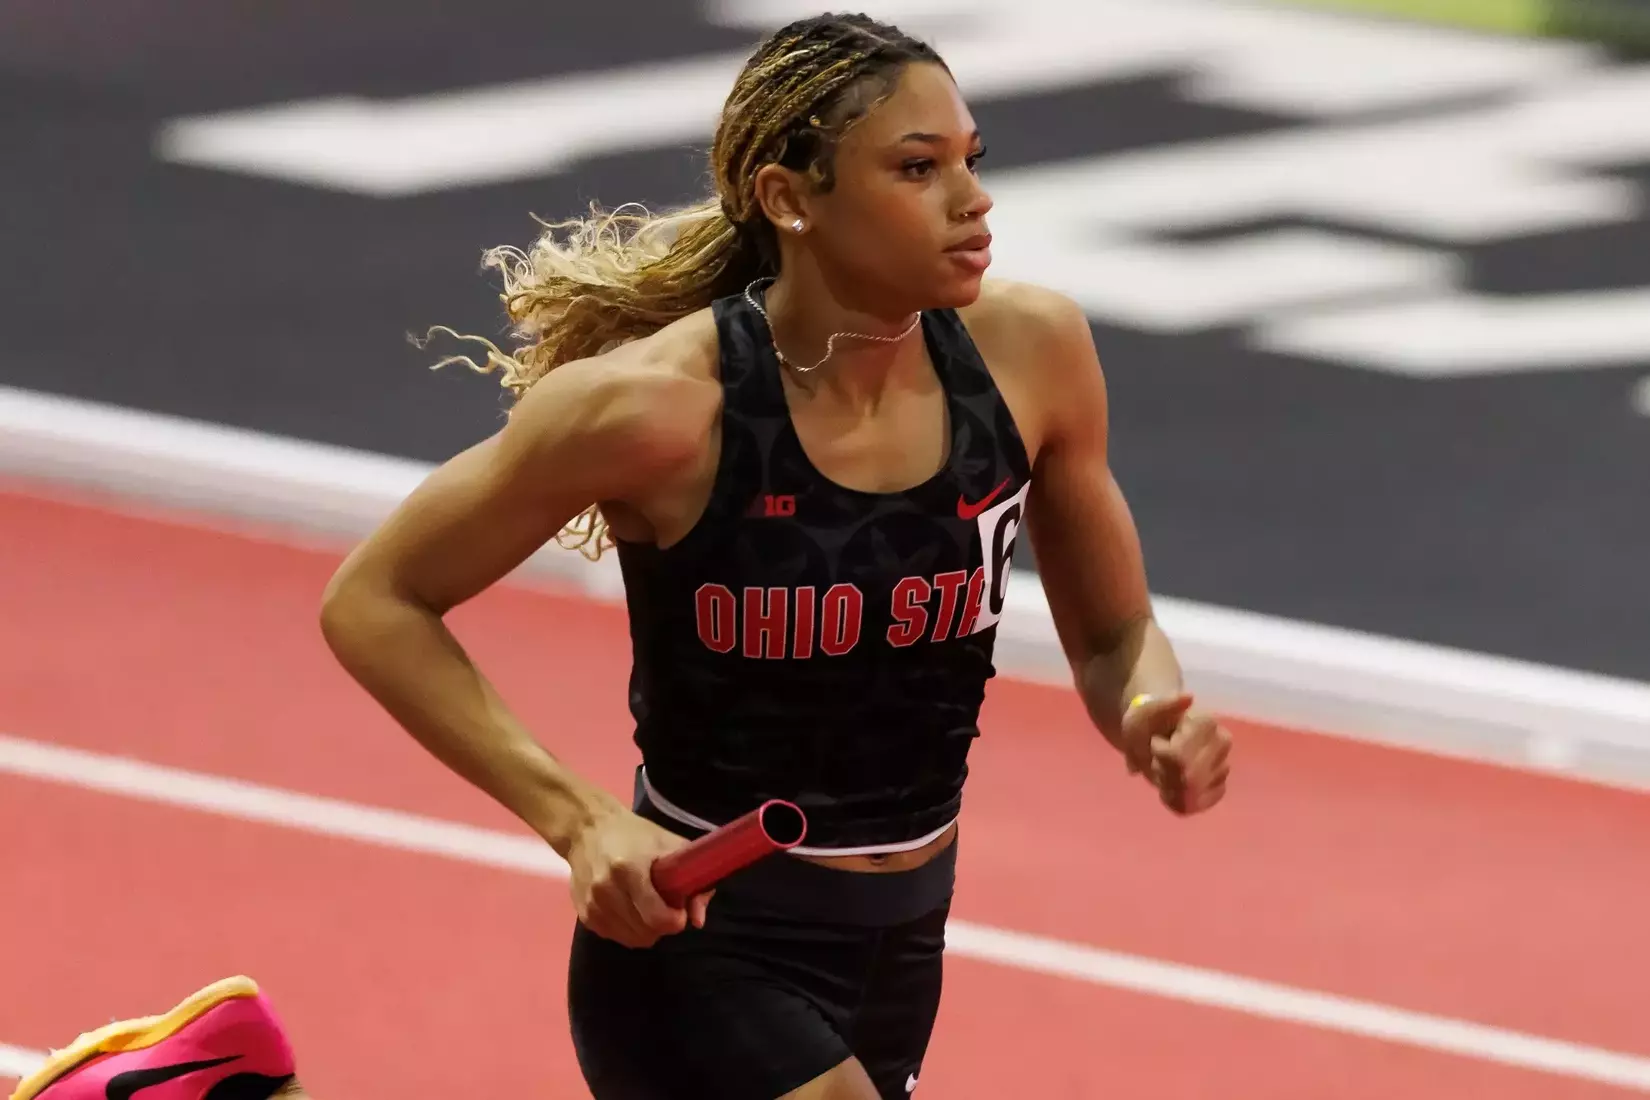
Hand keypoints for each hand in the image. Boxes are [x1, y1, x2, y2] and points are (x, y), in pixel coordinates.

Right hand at [564, 807, 713, 947]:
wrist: (587, 829)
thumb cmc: (635, 834)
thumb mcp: (670, 846)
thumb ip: (692, 882)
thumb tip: (698, 920)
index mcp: (628, 869)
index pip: (656, 917)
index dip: (675, 920)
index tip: (680, 911)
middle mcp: (605, 890)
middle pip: (645, 933)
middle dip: (663, 926)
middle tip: (666, 908)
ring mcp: (591, 905)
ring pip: (631, 940)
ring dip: (646, 931)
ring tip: (648, 908)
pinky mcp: (583, 915)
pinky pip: (615, 936)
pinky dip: (628, 929)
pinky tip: (630, 909)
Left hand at [1121, 693, 1231, 814]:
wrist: (1156, 732)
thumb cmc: (1148, 722)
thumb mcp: (1142, 711)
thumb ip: (1162, 705)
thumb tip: (1189, 697)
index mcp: (1207, 722)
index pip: (1178, 758)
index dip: (1158, 754)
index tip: (1156, 741)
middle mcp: (1222, 744)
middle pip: (1187, 780)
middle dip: (1163, 773)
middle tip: (1159, 758)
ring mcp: (1223, 767)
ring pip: (1189, 796)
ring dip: (1168, 786)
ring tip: (1166, 767)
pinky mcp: (1219, 788)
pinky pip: (1194, 806)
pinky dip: (1176, 800)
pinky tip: (1172, 785)